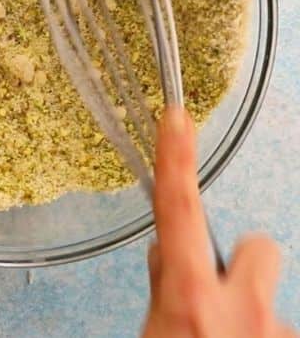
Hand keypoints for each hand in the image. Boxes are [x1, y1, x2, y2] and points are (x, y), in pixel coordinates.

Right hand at [143, 105, 295, 337]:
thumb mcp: (151, 336)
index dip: (176, 160)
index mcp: (192, 302)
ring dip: (251, 322)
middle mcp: (244, 311)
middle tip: (221, 299)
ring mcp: (277, 332)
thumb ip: (164, 292)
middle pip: (258, 248)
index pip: (179, 214)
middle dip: (244, 266)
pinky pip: (281, 333)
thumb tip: (168, 257)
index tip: (176, 118)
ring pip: (269, 303)